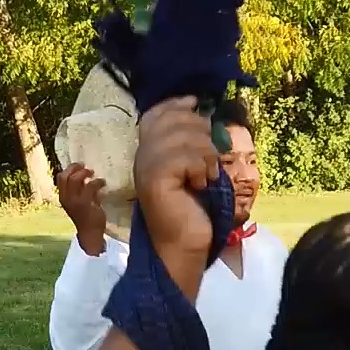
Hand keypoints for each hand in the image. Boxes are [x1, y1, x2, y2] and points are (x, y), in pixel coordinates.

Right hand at [58, 163, 108, 248]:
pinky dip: (97, 182)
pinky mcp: (85, 203)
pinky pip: (90, 186)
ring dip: (85, 173)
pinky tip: (103, 182)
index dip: (69, 169)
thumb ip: (82, 190)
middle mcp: (66, 198)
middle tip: (86, 167)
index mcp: (63, 197)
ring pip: (75, 179)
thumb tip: (88, 176)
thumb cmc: (87, 217)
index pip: (60, 178)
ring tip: (93, 173)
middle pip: (65, 176)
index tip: (79, 166)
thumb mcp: (80, 202)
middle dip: (75, 168)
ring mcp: (74, 200)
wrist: (90, 233)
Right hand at [134, 97, 218, 272]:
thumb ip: (191, 141)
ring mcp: (146, 167)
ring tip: (206, 176)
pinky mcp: (155, 179)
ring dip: (205, 154)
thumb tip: (198, 108)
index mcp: (148, 151)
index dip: (176, 104)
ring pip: (184, 136)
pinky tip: (200, 185)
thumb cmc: (192, 209)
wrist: (183, 245)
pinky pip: (186, 157)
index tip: (196, 104)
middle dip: (200, 132)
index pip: (155, 113)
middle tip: (207, 160)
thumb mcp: (193, 167)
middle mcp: (142, 155)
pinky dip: (201, 169)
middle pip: (173, 119)